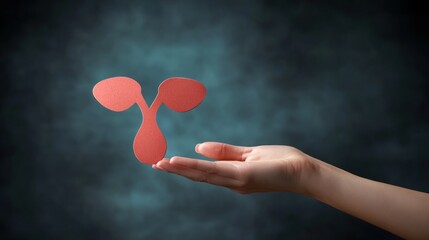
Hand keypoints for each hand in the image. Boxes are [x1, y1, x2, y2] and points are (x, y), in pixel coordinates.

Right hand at [153, 142, 317, 193]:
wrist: (301, 171)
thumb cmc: (279, 162)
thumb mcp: (248, 154)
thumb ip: (224, 151)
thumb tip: (199, 146)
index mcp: (232, 176)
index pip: (204, 172)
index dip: (185, 167)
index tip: (167, 162)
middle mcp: (230, 182)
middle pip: (198, 176)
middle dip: (176, 170)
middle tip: (154, 164)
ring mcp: (235, 180)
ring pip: (201, 174)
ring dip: (179, 169)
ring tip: (160, 163)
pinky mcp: (242, 175)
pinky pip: (213, 170)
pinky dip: (194, 166)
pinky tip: (179, 161)